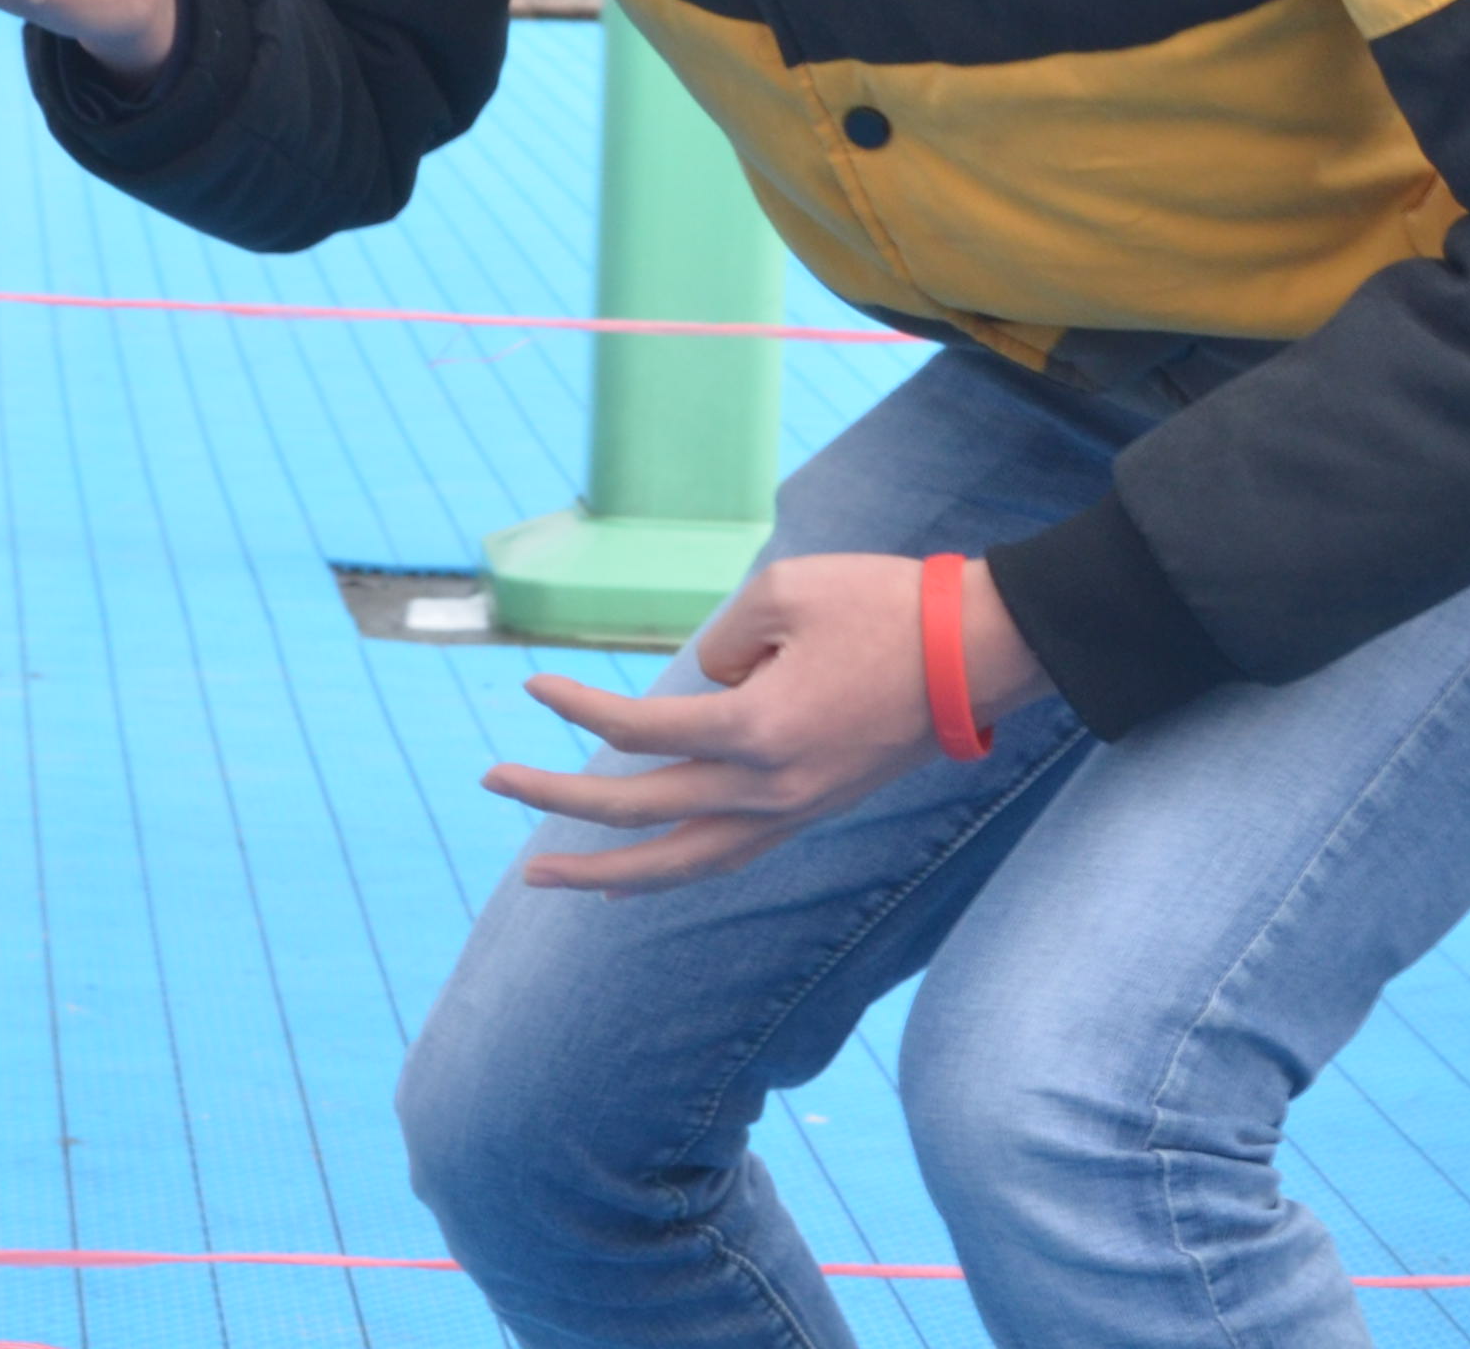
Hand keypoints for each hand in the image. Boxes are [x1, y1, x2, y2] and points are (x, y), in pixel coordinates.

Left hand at [484, 552, 1045, 894]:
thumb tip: (700, 686)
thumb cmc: (884, 605)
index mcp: (754, 729)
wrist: (977, 654)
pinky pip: (724, 858)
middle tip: (492, 782)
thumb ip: (720, 641)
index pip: (636, 732)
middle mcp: (767, 788)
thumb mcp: (784, 590)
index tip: (530, 685)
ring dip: (605, 872)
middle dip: (555, 803)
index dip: (575, 709)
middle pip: (639, 810)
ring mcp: (792, 811)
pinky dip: (670, 872)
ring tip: (543, 876)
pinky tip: (632, 878)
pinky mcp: (812, 811)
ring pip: (681, 863)